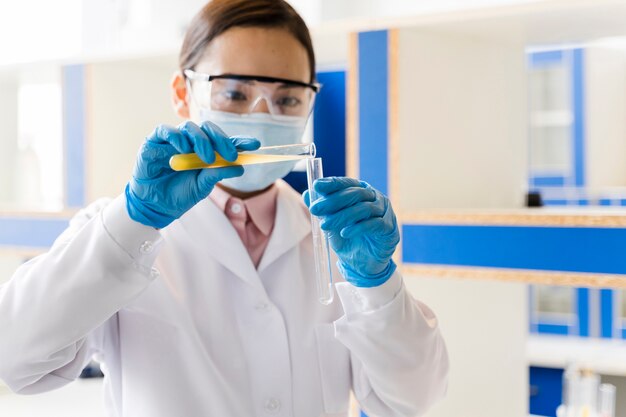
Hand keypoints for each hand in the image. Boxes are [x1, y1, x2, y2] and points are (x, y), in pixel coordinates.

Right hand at [126, 121, 259, 227]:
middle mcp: (191, 143)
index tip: (255, 145)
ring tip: (206, 158)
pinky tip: (184, 149)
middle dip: (222, 140)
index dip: (240, 141)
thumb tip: (240, 167)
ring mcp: (173, 141)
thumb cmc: (180, 195)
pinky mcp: (154, 141)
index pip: (225, 142)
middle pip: (208, 130)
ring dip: (201, 140)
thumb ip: (218, 173)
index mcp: (206, 152)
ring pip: (190, 128)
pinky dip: (176, 137)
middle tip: (229, 154)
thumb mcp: (203, 186)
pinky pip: (165, 130)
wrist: (156, 206)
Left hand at [304, 177, 399, 287]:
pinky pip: (374, 224)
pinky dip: (358, 228)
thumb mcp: (331, 225)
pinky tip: (344, 233)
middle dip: (333, 201)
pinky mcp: (389, 228)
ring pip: (364, 208)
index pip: (346, 183)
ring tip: (325, 225)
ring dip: (342, 216)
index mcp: (360, 192)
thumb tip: (307, 194)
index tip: (316, 186)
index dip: (332, 183)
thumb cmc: (348, 239)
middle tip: (315, 209)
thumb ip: (322, 210)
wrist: (363, 264)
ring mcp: (384, 212)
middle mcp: (374, 198)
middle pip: (355, 193)